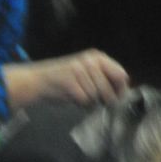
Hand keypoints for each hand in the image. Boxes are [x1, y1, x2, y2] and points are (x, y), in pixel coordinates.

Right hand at [4, 50, 128, 108]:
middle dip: (106, 99)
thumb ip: (104, 77)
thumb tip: (123, 91)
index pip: (120, 74)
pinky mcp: (71, 84)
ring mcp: (80, 72)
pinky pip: (84, 101)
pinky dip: (80, 104)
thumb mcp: (86, 72)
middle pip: (109, 88)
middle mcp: (90, 62)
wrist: (37, 81)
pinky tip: (72, 99)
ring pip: (96, 96)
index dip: (121, 89)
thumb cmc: (63, 79)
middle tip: (98, 102)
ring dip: (90, 102)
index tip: (118, 97)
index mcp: (97, 57)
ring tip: (79, 97)